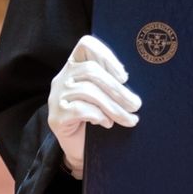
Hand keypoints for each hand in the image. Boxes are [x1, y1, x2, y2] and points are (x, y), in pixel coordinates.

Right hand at [46, 35, 139, 179]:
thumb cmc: (96, 117)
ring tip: (128, 118)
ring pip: (88, 91)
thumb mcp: (104, 95)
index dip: (106, 55)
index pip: (86, 45)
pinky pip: (80, 109)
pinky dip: (98, 115)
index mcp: (74, 66)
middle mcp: (62, 78)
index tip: (124, 76)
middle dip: (118, 89)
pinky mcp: (56, 116)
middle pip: (92, 71)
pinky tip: (107, 123)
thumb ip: (111, 83)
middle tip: (136, 105)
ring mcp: (56, 97)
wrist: (78, 148)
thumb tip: (130, 81)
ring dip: (114, 106)